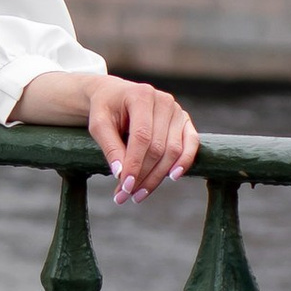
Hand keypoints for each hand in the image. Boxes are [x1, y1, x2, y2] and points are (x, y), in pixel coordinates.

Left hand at [12, 68, 198, 204]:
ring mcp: (177, 110)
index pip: (141, 136)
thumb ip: (110, 147)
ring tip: (138, 194)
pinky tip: (173, 177)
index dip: (134, 164)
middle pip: (158, 147)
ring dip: (157, 176)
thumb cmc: (105, 109)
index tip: (124, 186)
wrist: (114, 95)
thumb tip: (121, 174)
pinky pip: (191, 144)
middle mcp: (164, 101)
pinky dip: (185, 162)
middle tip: (125, 195)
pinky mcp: (184, 121)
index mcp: (141, 96)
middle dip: (142, 175)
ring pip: (173, 150)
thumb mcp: (99, 124)